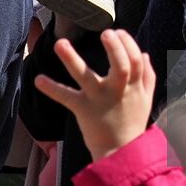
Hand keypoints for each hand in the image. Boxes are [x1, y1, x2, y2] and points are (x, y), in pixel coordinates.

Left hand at [34, 29, 154, 158]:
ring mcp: (98, 100)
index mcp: (133, 86)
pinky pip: (66, 97)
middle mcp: (117, 91)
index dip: (128, 44)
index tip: (117, 31)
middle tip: (106, 32)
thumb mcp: (146, 99)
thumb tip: (143, 53)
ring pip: (86, 77)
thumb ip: (147, 75)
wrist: (119, 153)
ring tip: (59, 43)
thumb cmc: (132, 122)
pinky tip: (38, 79)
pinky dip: (52, 89)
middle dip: (115, 48)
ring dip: (72, 59)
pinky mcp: (82, 110)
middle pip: (120, 66)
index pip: (136, 61)